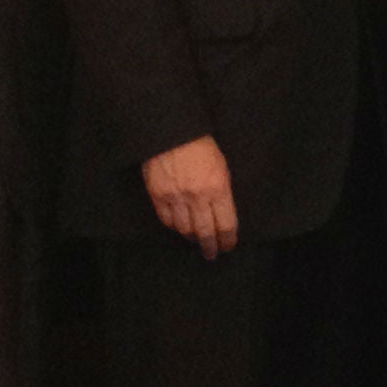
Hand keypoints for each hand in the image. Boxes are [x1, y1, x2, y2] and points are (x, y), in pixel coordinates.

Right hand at [143, 134, 237, 258]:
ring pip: (184, 229)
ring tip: (195, 240)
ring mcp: (176, 198)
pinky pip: (166, 220)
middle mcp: (197, 197)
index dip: (228, 239)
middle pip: (205, 232)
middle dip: (210, 246)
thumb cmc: (202, 146)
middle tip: (211, 253)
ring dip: (191, 237)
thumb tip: (222, 213)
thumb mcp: (222, 167)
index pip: (226, 224)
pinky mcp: (158, 195)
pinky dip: (174, 226)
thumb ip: (222, 191)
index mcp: (218, 189)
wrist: (173, 133)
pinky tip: (179, 227)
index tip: (228, 246)